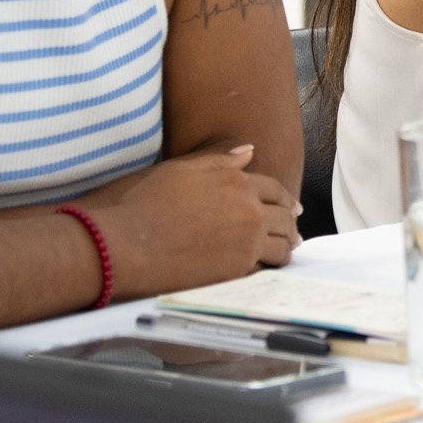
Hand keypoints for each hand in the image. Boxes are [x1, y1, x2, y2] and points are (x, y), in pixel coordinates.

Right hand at [99, 145, 299, 297]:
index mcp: (239, 183)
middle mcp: (250, 213)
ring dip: (286, 247)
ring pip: (282, 247)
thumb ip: (220, 161)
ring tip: (286, 250)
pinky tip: (266, 268)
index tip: (291, 206)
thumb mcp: (183, 170)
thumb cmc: (148, 204)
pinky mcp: (237, 271)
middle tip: (294, 231)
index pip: (275, 190)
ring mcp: (246, 244)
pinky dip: (268, 267)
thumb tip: (248, 151)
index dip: (285, 198)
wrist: (129, 245)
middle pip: (285, 219)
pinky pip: (264, 269)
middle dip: (291, 224)